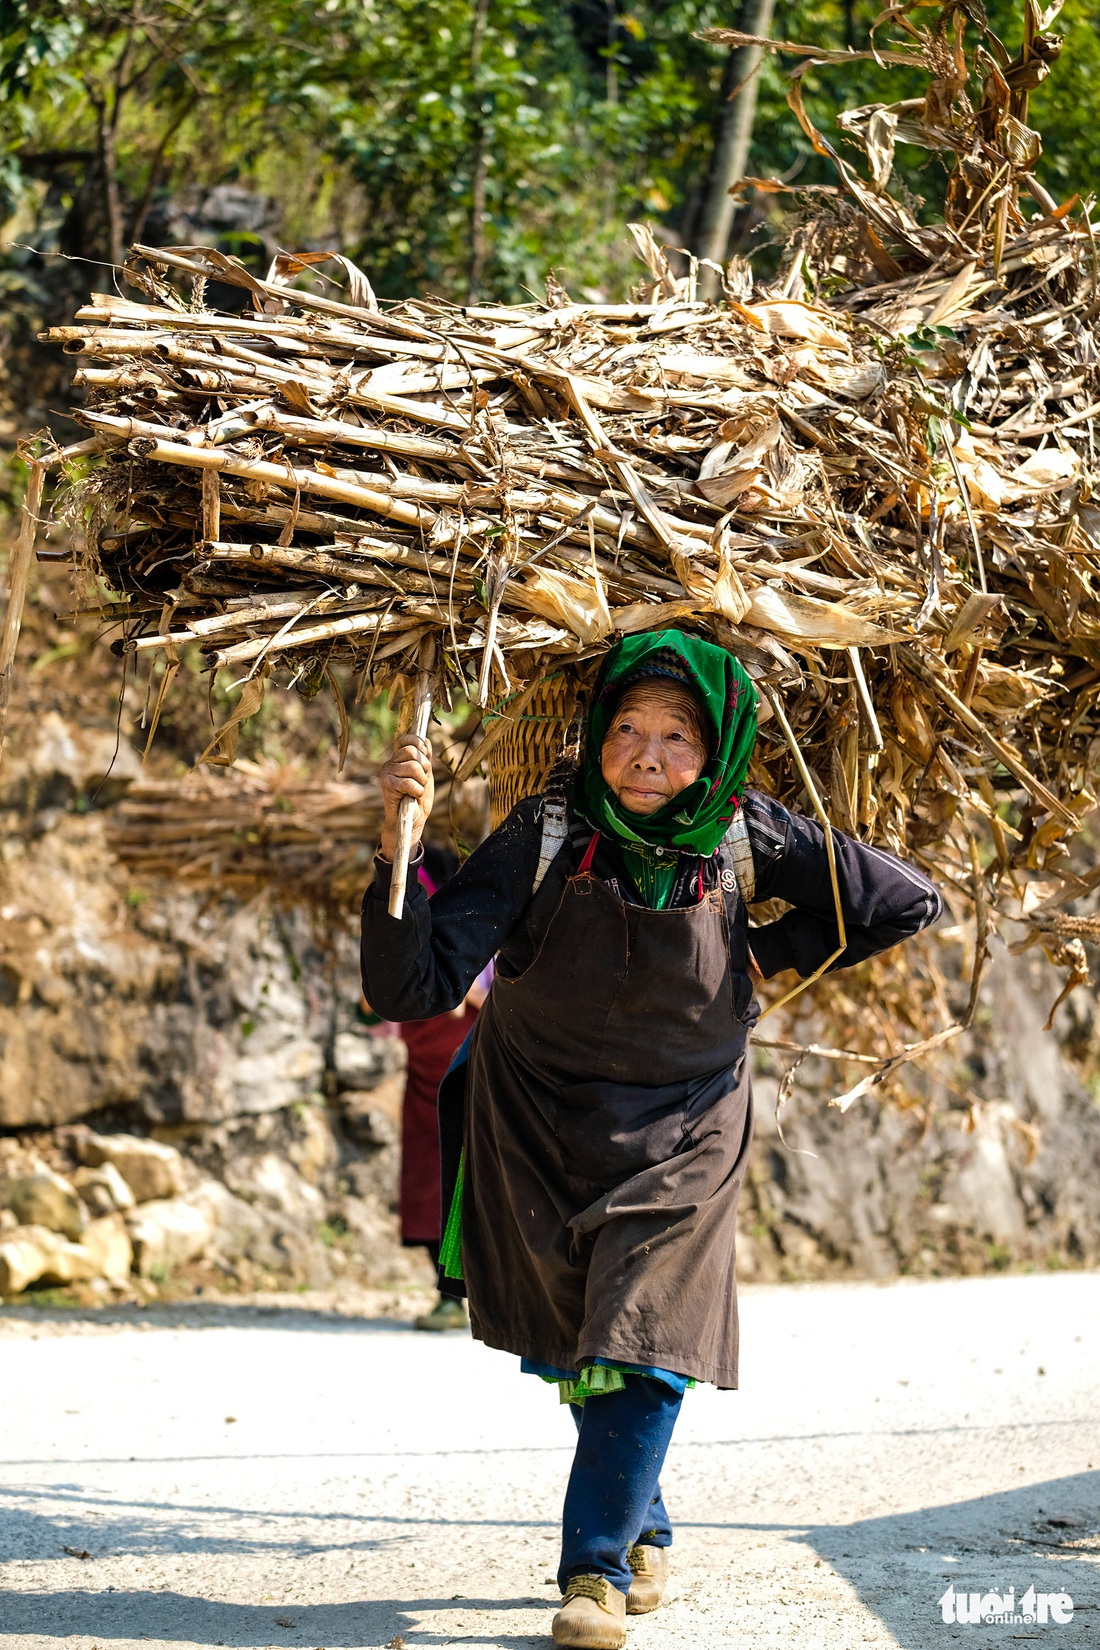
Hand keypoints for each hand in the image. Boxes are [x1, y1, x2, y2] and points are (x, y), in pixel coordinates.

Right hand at [379, 733, 433, 861]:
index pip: (406, 740)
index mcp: (398, 759)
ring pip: (413, 767)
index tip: (425, 758)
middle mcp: (390, 764)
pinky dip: (417, 791)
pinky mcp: (387, 786)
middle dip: (425, 766)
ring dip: (422, 781)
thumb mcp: (425, 775)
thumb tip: (426, 740)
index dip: (418, 744)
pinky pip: (410, 782)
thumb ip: (425, 759)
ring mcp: (387, 774)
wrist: (412, 821)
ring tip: (417, 790)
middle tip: (422, 780)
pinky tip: (412, 797)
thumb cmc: (418, 799)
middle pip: (412, 751)